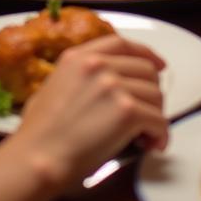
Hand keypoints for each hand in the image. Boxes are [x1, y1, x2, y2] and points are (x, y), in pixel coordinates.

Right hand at [12, 35, 167, 186]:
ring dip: (156, 115)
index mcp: (79, 56)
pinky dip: (161, 134)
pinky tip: (154, 145)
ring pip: (156, 95)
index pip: (123, 44)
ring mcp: (114, 86)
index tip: (158, 65)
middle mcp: (99, 64)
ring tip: (148, 135)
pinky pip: (159, 120)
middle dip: (152, 92)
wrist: (39, 156)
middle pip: (146, 69)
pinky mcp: (127, 112)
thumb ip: (77, 77)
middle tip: (148, 112)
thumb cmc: (39, 133)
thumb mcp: (52, 85)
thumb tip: (95, 87)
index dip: (146, 54)